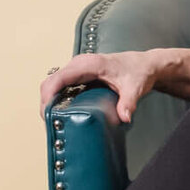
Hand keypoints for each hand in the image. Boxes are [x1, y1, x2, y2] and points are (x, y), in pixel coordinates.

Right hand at [39, 51, 165, 122]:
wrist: (144, 65)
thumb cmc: (138, 72)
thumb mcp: (135, 88)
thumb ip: (129, 102)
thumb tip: (124, 117)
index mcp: (88, 64)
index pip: (59, 78)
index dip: (48, 97)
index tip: (47, 115)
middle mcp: (78, 64)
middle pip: (50, 82)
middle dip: (46, 104)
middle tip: (51, 125)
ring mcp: (77, 70)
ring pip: (53, 85)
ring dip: (49, 103)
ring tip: (54, 123)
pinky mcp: (79, 76)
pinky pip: (60, 87)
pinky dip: (56, 100)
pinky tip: (61, 115)